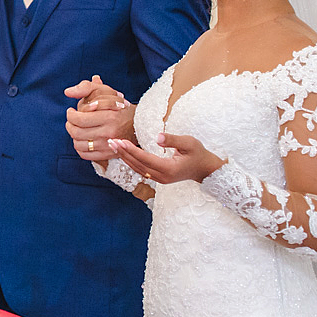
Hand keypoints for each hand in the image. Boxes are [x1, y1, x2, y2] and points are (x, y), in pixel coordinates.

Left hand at [64, 75, 134, 160]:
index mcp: (109, 117)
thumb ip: (86, 88)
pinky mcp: (107, 154)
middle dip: (69, 125)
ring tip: (76, 128)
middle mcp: (109, 133)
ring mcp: (108, 146)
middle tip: (71, 120)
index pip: (79, 119)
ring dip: (73, 136)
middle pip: (76, 132)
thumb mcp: (105, 91)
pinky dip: (79, 147)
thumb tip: (68, 92)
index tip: (71, 111)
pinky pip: (85, 154)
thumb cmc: (118, 105)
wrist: (137, 123)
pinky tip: (82, 139)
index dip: (70, 115)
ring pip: (78, 144)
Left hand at [108, 132, 224, 183]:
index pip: (145, 159)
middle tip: (111, 141)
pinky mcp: (158, 177)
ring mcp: (159, 179)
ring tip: (113, 145)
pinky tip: (123, 153)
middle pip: (137, 164)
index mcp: (169, 169)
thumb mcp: (190, 143)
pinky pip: (140, 169)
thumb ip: (173, 140)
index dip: (131, 150)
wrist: (205, 170)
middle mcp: (161, 177)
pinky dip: (131, 161)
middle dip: (123, 153)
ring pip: (137, 168)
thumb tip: (158, 137)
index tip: (120, 141)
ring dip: (125, 157)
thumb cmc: (198, 154)